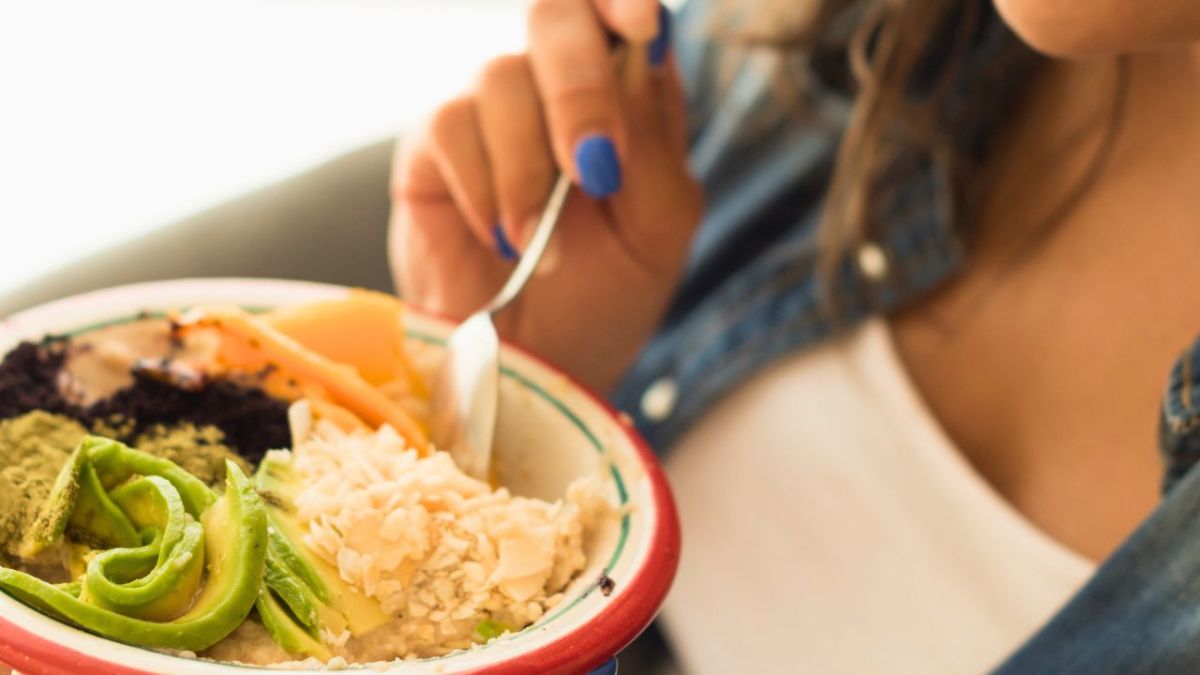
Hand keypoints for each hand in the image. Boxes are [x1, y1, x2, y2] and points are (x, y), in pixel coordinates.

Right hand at [390, 0, 701, 392]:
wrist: (536, 367)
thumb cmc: (605, 298)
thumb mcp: (659, 230)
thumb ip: (657, 144)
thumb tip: (636, 58)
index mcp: (627, 93)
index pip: (620, 7)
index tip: (639, 24)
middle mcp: (556, 85)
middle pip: (555, 13)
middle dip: (579, 88)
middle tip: (593, 170)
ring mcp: (493, 112)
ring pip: (500, 76)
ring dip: (529, 171)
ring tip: (542, 245)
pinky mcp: (436, 147)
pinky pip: (451, 126)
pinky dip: (485, 189)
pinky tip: (501, 239)